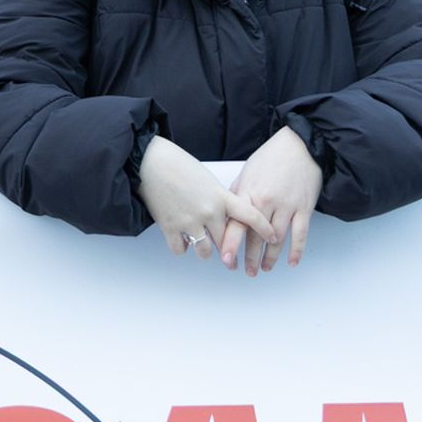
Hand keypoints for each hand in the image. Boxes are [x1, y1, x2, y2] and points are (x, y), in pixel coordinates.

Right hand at [135, 137, 273, 267]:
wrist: (148, 162)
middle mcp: (209, 212)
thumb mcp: (206, 179)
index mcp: (220, 196)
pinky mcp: (170, 228)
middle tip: (231, 259)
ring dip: (205, 251)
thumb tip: (222, 216)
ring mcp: (189, 221)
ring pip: (205, 251)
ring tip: (203, 247)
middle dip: (229, 252)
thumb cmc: (176, 164)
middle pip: (227, 241)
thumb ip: (218, 199)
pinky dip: (182, 247)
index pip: (251, 216)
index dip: (265, 230)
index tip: (273, 238)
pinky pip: (182, 250)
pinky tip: (182, 240)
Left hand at [224, 126, 322, 275]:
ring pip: (276, 239)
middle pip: (256, 236)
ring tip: (264, 269)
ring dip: (270, 257)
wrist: (300, 145)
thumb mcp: (247, 173)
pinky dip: (296, 250)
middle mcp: (266, 201)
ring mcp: (286, 206)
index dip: (231, 244)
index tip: (226, 260)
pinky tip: (291, 262)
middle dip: (250, 257)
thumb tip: (227, 210)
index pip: (236, 224)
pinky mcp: (304, 208)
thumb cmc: (272, 157)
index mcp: (249, 193)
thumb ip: (238, 193)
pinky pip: (300, 234)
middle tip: (246, 271)